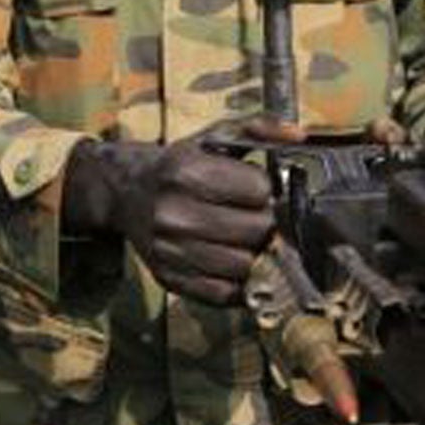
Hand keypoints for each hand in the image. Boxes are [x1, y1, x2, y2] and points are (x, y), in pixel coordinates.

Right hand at [64, 130, 273, 303]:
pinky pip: (223, 294)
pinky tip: (232, 260)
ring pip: (244, 266)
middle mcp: (175, 214)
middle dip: (265, 223)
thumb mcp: (213, 137)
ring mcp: (170, 251)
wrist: (126, 193)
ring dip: (253, 254)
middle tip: (255, 216)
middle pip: (257, 231)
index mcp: (187, 172)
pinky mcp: (169, 279)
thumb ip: (259, 129)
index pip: (259, 192)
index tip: (256, 190)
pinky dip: (236, 282)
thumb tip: (298, 136)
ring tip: (244, 239)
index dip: (265, 191)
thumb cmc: (178, 165)